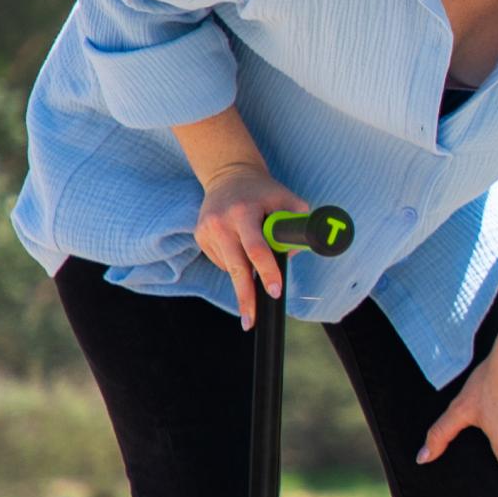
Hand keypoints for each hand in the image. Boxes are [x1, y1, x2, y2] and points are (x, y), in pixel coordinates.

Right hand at [195, 164, 310, 329]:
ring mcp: (206, 230)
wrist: (229, 176)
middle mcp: (221, 222)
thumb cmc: (266, 193)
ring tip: (256, 262)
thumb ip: (298, 226)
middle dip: (246, 296)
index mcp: (244, 212)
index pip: (257, 247)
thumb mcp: (288, 200)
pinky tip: (239, 246)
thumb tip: (292, 256)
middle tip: (252, 320)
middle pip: (236, 267)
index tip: (275, 291)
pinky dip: (235, 262)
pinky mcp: (199, 236)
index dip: (267, 271)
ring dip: (245, 274)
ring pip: (229, 267)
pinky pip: (222, 261)